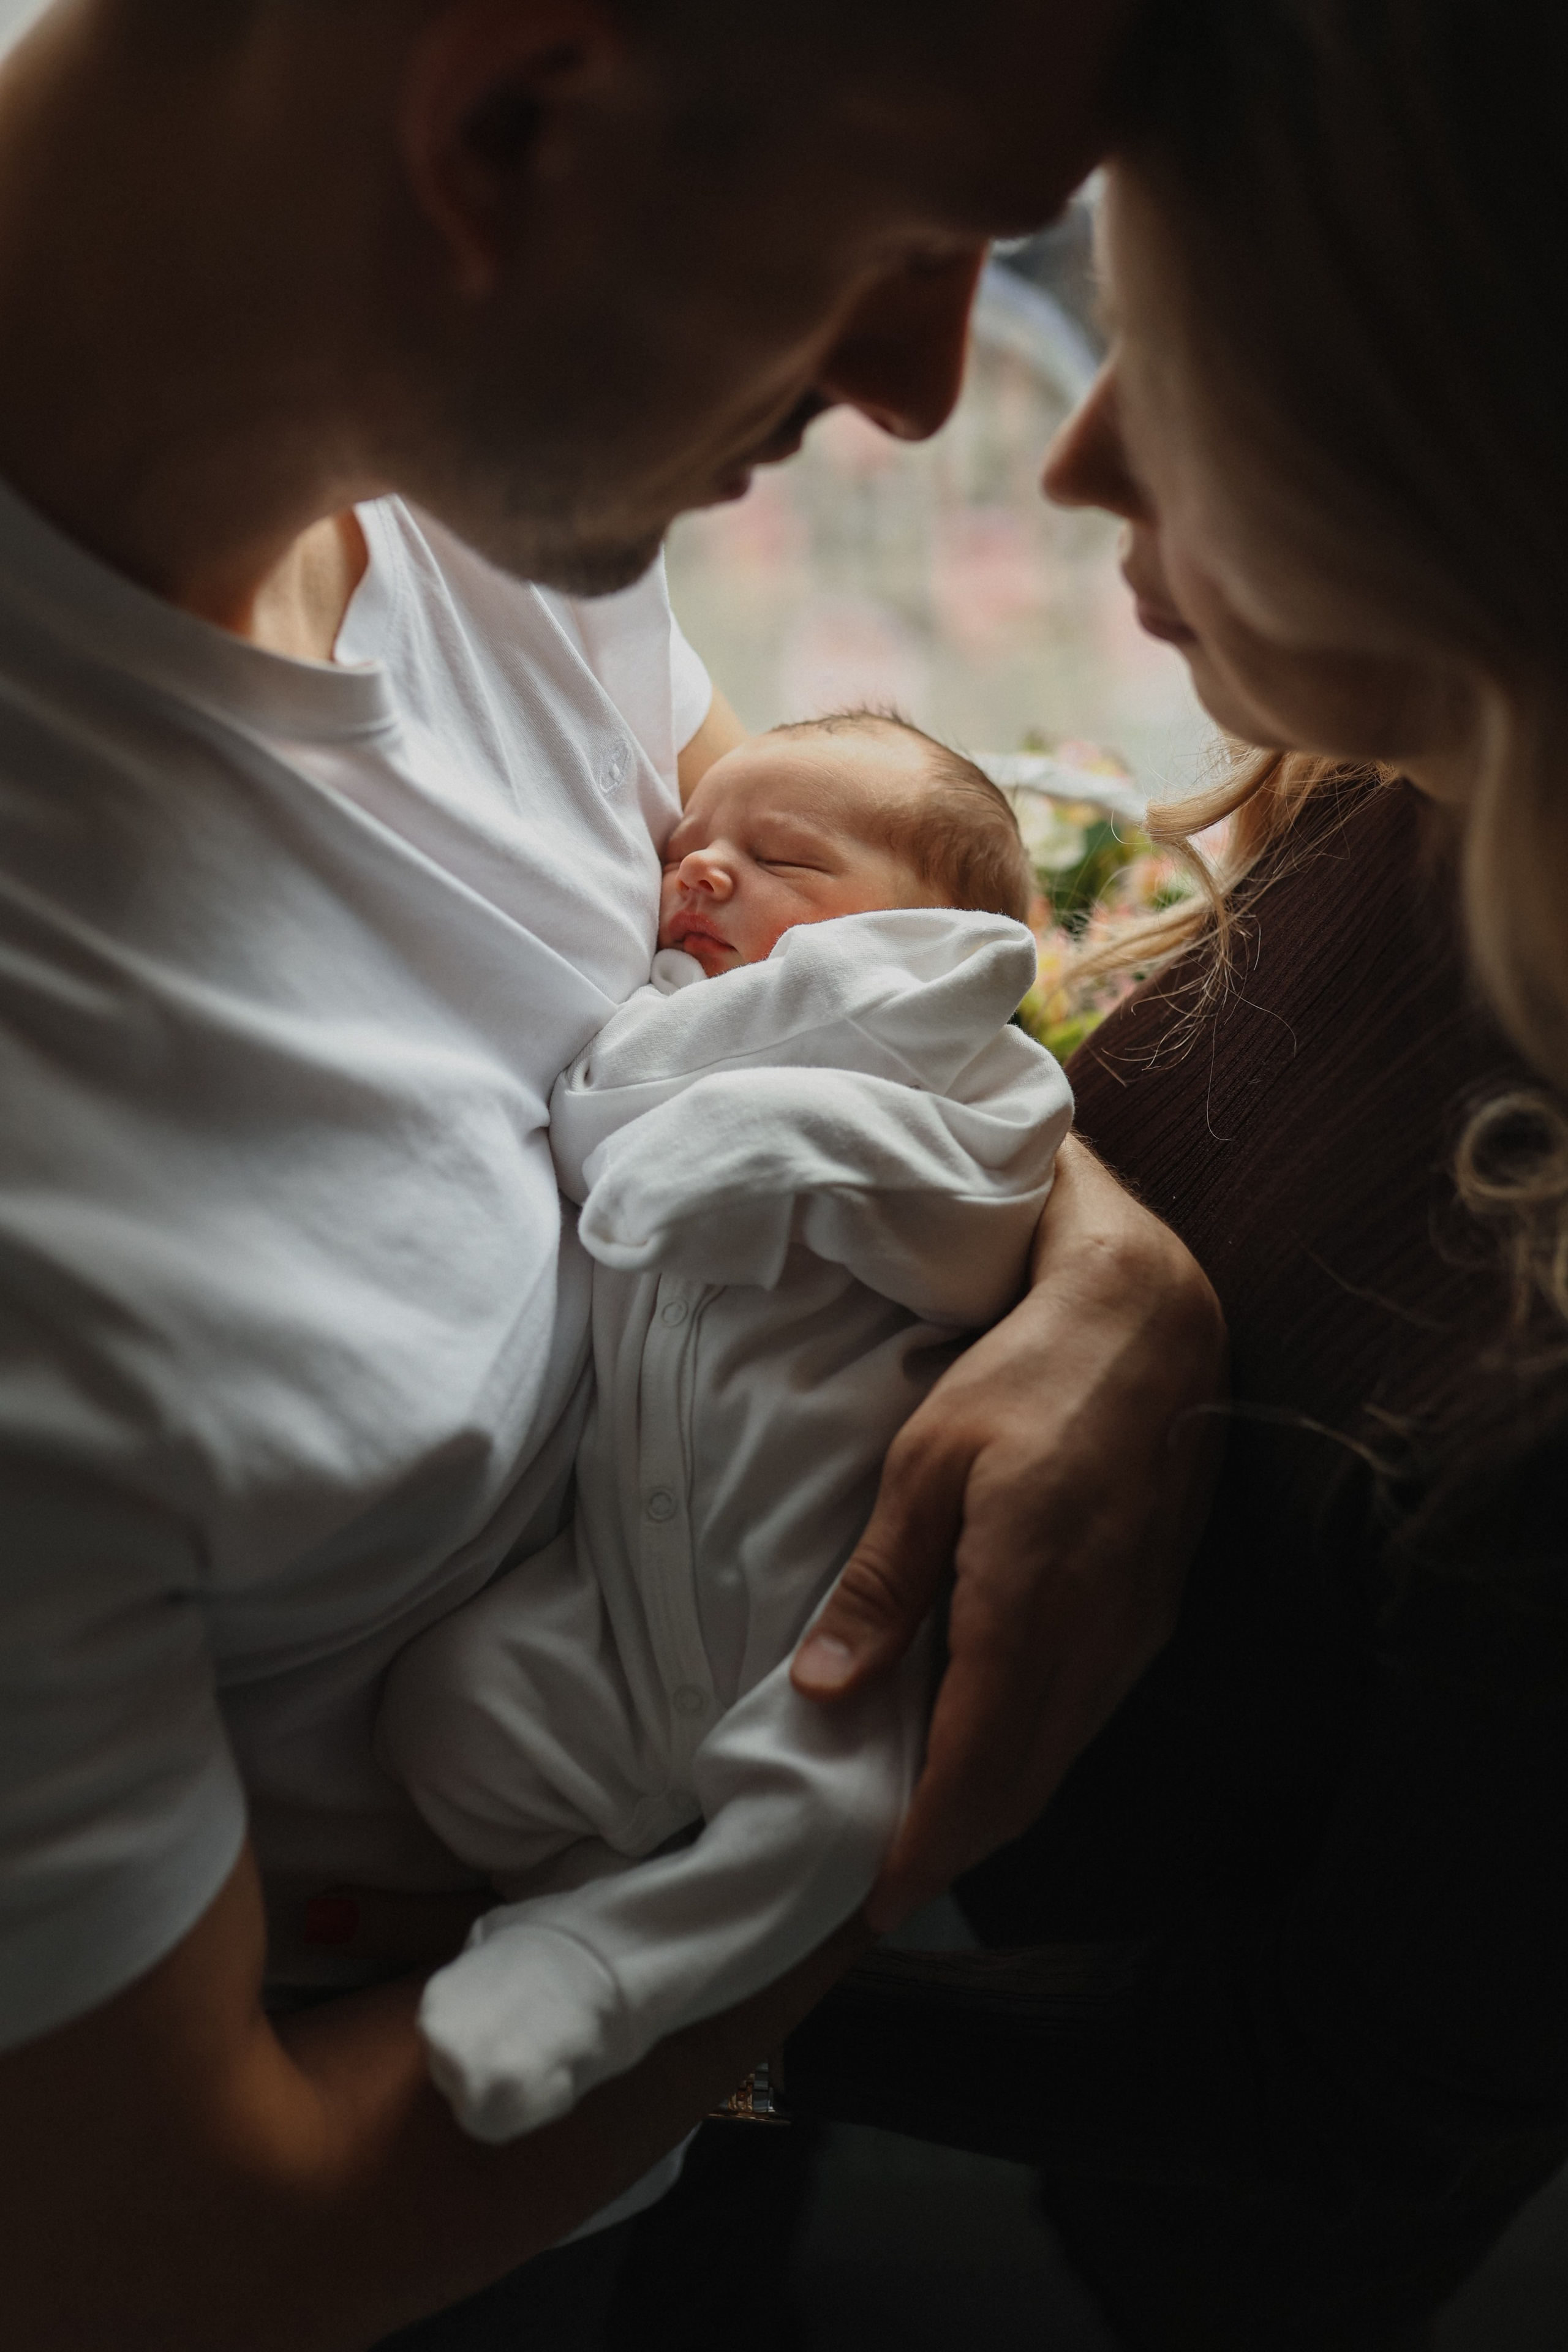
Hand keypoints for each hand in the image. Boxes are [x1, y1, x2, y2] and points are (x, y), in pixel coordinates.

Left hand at [791, 1138, 1226, 1930]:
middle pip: (1023, 1785)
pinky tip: (992, 1740)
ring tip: (927, 1824)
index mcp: (1030, 1610)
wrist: (1156, 1322)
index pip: (976, 1772)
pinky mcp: (1153, 1610)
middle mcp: (1096, 1641)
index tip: (872, 1900)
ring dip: (996, 1804)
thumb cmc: (1029, 1374)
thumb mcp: (927, 1462)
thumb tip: (824, 1690)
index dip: (924, 1847)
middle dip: (956, 1846)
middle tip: (888, 1884)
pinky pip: (1088, 1712)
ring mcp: (1135, 1630)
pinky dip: (1034, 1751)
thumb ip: (883, 1584)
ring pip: (1061, 1754)